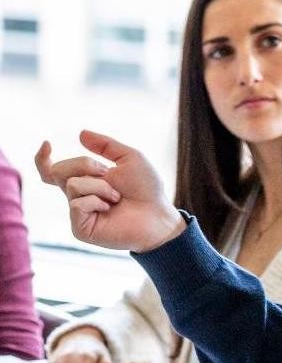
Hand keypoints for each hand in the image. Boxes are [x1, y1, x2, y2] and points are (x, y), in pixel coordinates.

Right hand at [35, 130, 185, 252]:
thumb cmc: (147, 189)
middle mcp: (78, 196)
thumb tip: (81, 133)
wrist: (158, 215)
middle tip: (108, 174)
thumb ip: (106, 145)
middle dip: (85, 164)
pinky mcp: (80, 229)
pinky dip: (96, 200)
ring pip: (72, 185)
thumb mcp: (130, 157)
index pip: (53, 171)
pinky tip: (110, 208)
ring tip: (116, 197)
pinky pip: (76, 204)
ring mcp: (78, 213)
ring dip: (100, 185)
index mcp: (86, 181)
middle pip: (59, 170)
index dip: (42, 159)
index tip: (47, 144)